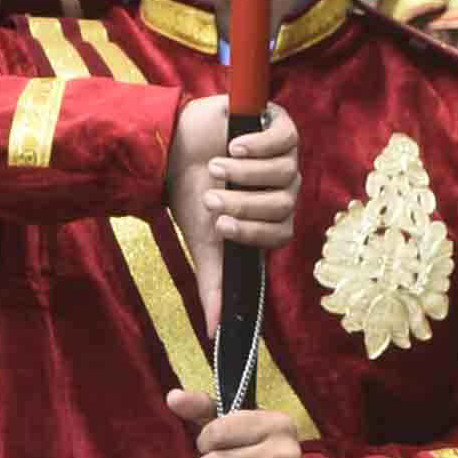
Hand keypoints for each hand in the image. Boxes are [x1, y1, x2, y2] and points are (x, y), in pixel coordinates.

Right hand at [168, 96, 301, 307]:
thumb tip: (214, 334)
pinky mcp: (280, 124)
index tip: (221, 227)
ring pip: (285, 173)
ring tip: (215, 166)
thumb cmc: (191, 193)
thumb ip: (214, 285)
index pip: (282, 233)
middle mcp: (284, 188)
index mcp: (271, 218)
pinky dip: (258, 145)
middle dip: (244, 204)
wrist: (172, 146)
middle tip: (211, 198)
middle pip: (285, 204)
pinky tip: (232, 145)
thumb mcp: (203, 242)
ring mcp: (285, 156)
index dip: (255, 233)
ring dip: (246, 174)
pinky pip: (286, 139)